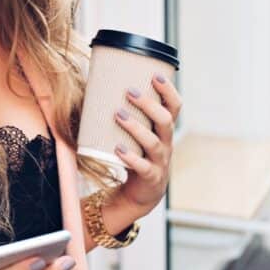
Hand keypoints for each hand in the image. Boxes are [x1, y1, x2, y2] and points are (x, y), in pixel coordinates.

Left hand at [112, 73, 182, 216]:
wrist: (140, 193)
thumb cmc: (135, 154)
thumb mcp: (136, 134)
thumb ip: (125, 113)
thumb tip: (95, 86)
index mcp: (164, 130)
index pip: (174, 107)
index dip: (169, 91)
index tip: (155, 75)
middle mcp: (166, 144)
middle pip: (165, 121)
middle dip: (149, 105)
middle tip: (129, 91)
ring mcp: (160, 162)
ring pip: (153, 142)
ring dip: (136, 127)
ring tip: (118, 115)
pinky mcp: (150, 178)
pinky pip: (143, 167)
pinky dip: (130, 157)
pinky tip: (117, 148)